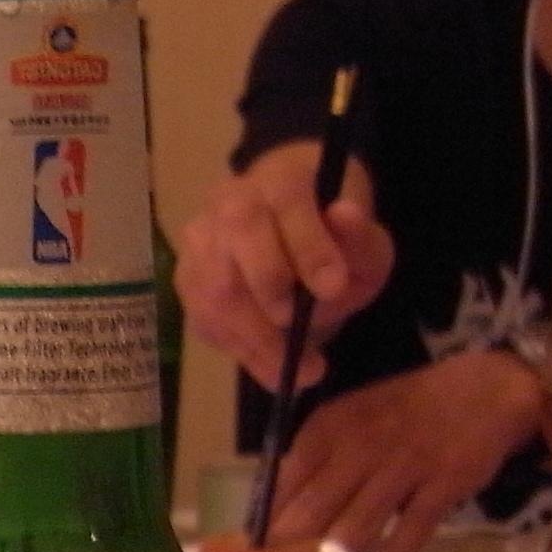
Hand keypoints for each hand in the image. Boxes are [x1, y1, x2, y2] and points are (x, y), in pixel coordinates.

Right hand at [177, 140, 393, 390]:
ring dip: (254, 338)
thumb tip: (343, 215)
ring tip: (294, 371)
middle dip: (268, 291)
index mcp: (278, 180)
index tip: (334, 288)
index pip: (285, 201)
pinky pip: (203, 319)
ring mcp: (199, 241)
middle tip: (299, 330)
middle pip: (235, 239)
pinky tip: (270, 364)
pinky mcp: (187, 279)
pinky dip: (239, 348)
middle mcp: (228, 202)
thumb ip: (361, 237)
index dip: (307, 245)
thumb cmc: (334, 243)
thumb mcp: (365, 243)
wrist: (296, 242)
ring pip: (212, 289)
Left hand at [263, 350, 539, 551]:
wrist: (482, 392)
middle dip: (294, 548)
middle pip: (312, 511)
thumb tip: (277, 512)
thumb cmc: (403, 412)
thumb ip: (316, 461)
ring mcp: (403, 468)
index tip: (258, 548)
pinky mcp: (441, 488)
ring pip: (354, 530)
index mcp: (329, 427)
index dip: (268, 522)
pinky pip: (406, 536)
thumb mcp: (351, 419)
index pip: (283, 482)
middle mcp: (360, 446)